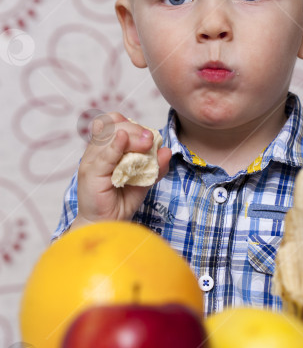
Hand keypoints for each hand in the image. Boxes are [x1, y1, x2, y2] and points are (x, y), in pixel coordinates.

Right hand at [71, 113, 171, 228]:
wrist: (107, 225)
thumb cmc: (121, 202)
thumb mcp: (143, 181)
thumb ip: (154, 167)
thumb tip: (167, 151)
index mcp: (106, 149)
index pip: (114, 122)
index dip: (132, 123)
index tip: (150, 136)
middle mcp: (96, 152)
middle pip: (112, 125)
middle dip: (136, 129)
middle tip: (152, 140)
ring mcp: (91, 161)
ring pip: (109, 135)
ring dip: (131, 136)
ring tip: (147, 144)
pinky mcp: (91, 173)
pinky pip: (103, 155)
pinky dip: (114, 145)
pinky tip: (123, 140)